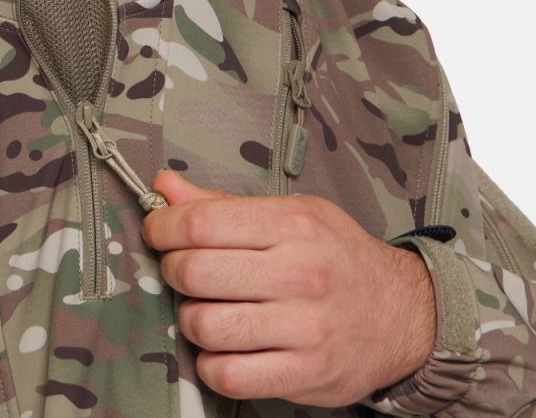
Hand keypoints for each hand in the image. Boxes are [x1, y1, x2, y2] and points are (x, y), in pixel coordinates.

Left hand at [141, 169, 436, 406]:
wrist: (403, 311)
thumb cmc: (336, 256)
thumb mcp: (290, 213)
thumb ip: (222, 203)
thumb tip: (164, 185)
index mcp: (292, 223)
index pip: (201, 222)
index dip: (163, 226)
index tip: (158, 230)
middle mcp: (299, 272)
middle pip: (194, 272)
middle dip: (173, 269)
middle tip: (182, 269)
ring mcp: (304, 327)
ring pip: (204, 325)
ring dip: (190, 318)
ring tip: (205, 308)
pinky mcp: (305, 373)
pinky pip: (228, 375)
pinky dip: (211, 363)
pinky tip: (223, 346)